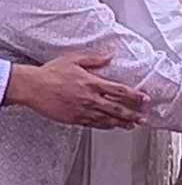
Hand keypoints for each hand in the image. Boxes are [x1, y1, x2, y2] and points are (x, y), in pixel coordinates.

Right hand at [7, 55, 146, 128]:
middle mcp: (90, 98)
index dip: (134, 95)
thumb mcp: (73, 60)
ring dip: (122, 123)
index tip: (145, 99)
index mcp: (92, 83)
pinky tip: (113, 127)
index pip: (119, 90)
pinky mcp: (76, 119)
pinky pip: (95, 124)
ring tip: (133, 125)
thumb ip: (94, 59)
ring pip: (108, 119)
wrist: (32, 87)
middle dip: (133, 114)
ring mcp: (83, 110)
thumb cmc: (50, 73)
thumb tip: (109, 57)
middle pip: (118, 109)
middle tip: (144, 119)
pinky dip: (106, 126)